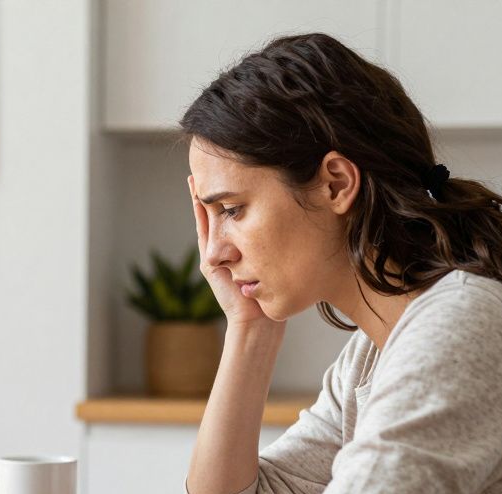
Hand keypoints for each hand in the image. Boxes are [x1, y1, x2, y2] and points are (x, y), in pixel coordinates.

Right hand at [188, 175, 268, 327]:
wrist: (259, 322)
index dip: (232, 194)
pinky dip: (199, 210)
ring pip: (207, 217)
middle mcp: (225, 248)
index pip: (234, 215)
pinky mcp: (209, 261)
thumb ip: (279, 244)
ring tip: (198, 173)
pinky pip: (204, 229)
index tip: (237, 171)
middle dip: (214, 189)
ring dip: (202, 195)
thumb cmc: (275, 294)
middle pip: (217, 212)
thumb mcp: (277, 260)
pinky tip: (197, 192)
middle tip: (210, 163)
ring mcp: (214, 253)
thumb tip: (304, 217)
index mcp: (240, 247)